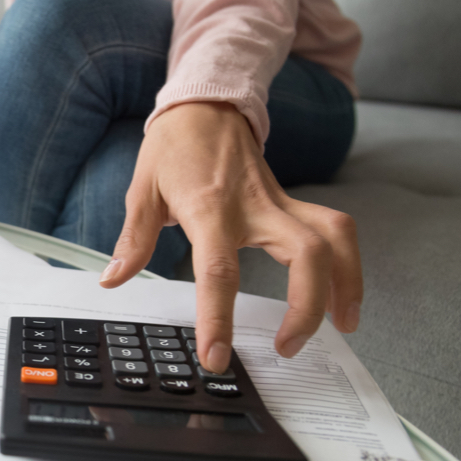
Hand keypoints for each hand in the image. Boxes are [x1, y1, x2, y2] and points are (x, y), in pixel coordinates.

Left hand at [99, 102, 361, 372]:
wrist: (205, 105)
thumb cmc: (173, 148)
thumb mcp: (143, 191)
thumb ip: (133, 240)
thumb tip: (113, 279)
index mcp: (210, 208)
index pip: (219, 271)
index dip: (219, 317)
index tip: (217, 356)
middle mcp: (255, 206)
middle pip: (305, 255)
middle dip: (307, 308)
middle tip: (288, 347)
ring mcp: (280, 203)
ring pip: (335, 239)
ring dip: (346, 285)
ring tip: (343, 327)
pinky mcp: (293, 203)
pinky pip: (335, 231)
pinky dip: (347, 264)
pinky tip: (342, 296)